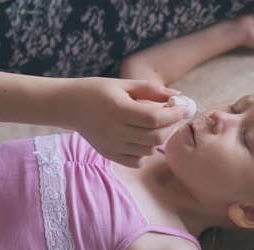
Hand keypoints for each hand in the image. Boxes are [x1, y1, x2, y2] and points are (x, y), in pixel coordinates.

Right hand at [62, 77, 187, 167]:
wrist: (69, 106)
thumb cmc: (97, 90)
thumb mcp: (123, 84)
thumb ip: (151, 90)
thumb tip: (178, 95)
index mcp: (118, 109)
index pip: (154, 118)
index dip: (174, 114)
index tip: (184, 106)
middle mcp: (115, 131)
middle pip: (155, 137)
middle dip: (171, 126)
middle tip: (172, 114)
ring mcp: (112, 146)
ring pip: (149, 150)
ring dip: (159, 137)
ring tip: (154, 124)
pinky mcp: (110, 155)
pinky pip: (137, 161)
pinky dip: (146, 151)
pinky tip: (142, 138)